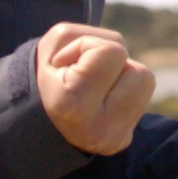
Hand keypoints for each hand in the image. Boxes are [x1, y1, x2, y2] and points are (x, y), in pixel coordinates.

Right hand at [35, 23, 154, 155]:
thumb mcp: (54, 45)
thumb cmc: (46, 71)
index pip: (112, 52)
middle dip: (112, 64)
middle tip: (83, 77)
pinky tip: (100, 100)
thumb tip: (121, 55)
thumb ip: (89, 38)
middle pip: (140, 72)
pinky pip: (140, 98)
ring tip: (94, 86)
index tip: (65, 64)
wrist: (33, 114)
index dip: (88, 46)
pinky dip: (123, 91)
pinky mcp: (122, 141)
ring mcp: (113, 140)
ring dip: (123, 75)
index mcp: (73, 104)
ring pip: (144, 81)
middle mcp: (97, 130)